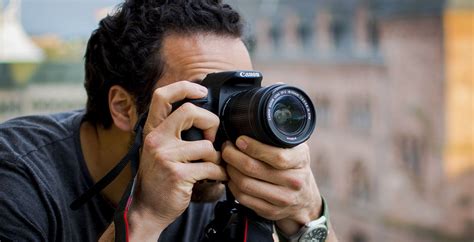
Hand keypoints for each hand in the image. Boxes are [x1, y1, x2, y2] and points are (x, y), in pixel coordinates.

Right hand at [128, 81, 226, 239]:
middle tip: (212, 138)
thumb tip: (202, 114)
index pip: (162, 96)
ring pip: (206, 145)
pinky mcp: (178, 175)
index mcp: (152, 130)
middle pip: (190, 111)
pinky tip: (215, 177)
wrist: (148, 210)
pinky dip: (219, 173)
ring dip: (217, 157)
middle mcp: (156, 140)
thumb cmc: (159, 179)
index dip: (184, 87)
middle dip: (210, 122)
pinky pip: (211, 167)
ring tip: (213, 165)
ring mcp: (166, 157)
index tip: (201, 91)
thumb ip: (173, 132)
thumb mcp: (160, 149)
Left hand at [222, 136, 321, 234]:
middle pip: (253, 169)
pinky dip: (232, 186)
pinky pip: (244, 198)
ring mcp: (282, 199)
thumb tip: (255, 124)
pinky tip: (232, 177)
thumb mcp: (297, 149)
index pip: (276, 156)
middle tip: (227, 148)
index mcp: (300, 161)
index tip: (240, 140)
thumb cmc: (296, 168)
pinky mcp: (270, 211)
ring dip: (230, 170)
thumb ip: (281, 139)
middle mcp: (293, 181)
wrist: (305, 199)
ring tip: (227, 161)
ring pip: (245, 184)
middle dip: (233, 156)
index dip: (253, 147)